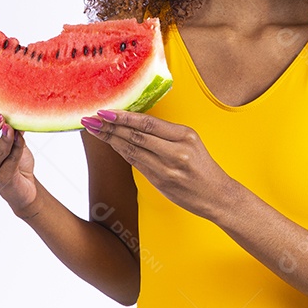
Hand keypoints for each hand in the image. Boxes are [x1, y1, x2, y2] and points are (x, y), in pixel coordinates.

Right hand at [0, 111, 40, 217]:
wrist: (24, 185)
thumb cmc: (14, 160)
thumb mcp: (11, 141)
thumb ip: (9, 127)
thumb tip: (13, 110)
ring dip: (6, 139)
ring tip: (11, 128)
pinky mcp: (3, 179)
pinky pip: (11, 160)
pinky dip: (17, 148)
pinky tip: (20, 138)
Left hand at [82, 110, 232, 218]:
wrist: (218, 196)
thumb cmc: (203, 168)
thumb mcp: (190, 144)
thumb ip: (166, 135)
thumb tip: (135, 124)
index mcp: (185, 135)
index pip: (147, 122)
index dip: (123, 117)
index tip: (104, 111)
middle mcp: (177, 151)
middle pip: (136, 135)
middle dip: (110, 126)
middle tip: (90, 119)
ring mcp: (168, 168)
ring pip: (133, 149)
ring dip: (111, 139)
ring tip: (94, 130)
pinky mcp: (162, 182)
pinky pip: (137, 164)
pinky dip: (123, 153)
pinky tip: (112, 145)